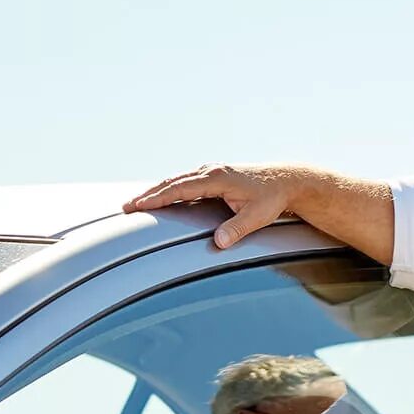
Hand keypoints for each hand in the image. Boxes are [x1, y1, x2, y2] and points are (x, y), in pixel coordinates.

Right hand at [123, 164, 307, 248]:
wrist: (287, 181)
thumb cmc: (273, 198)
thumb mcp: (258, 216)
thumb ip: (237, 228)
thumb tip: (218, 242)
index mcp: (216, 178)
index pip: (180, 188)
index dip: (157, 197)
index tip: (138, 205)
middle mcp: (210, 170)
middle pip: (172, 182)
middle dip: (148, 194)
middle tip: (126, 207)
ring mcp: (211, 171)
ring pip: (177, 180)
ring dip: (156, 190)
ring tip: (136, 202)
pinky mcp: (214, 175)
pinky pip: (186, 181)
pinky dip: (170, 188)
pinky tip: (161, 196)